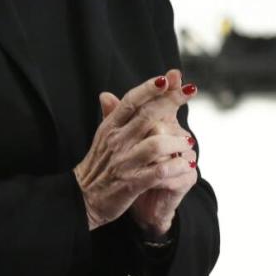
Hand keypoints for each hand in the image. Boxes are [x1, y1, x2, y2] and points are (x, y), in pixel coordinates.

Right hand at [73, 69, 196, 231]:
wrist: (83, 198)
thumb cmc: (100, 164)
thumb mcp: (103, 137)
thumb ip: (112, 115)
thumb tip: (106, 93)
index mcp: (110, 127)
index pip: (131, 101)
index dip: (149, 88)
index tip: (168, 78)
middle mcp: (117, 142)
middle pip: (147, 116)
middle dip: (172, 100)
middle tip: (191, 90)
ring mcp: (124, 163)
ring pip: (156, 144)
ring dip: (178, 141)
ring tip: (188, 142)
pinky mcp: (132, 184)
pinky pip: (159, 172)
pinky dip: (176, 166)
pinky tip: (185, 164)